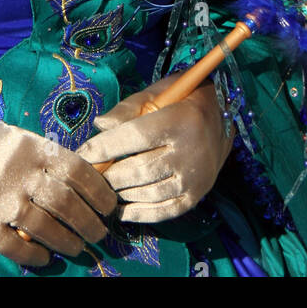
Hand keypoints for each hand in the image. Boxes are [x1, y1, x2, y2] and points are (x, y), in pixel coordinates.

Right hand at [0, 102, 117, 268]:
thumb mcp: (11, 135)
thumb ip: (40, 154)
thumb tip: (75, 177)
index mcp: (31, 145)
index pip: (78, 170)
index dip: (99, 191)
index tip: (109, 205)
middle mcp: (20, 171)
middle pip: (67, 203)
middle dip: (89, 222)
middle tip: (99, 234)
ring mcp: (0, 197)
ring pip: (46, 228)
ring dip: (68, 241)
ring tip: (78, 248)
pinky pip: (14, 245)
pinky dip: (34, 256)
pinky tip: (44, 259)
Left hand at [75, 74, 232, 222]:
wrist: (222, 118)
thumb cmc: (182, 100)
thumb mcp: (157, 93)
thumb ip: (127, 108)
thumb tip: (100, 126)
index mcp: (180, 120)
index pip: (135, 137)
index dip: (106, 147)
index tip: (83, 153)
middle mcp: (190, 151)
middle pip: (140, 169)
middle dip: (109, 174)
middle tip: (90, 175)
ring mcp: (195, 177)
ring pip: (149, 192)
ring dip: (121, 194)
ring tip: (103, 189)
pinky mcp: (197, 195)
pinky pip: (165, 211)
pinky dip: (140, 214)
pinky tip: (122, 210)